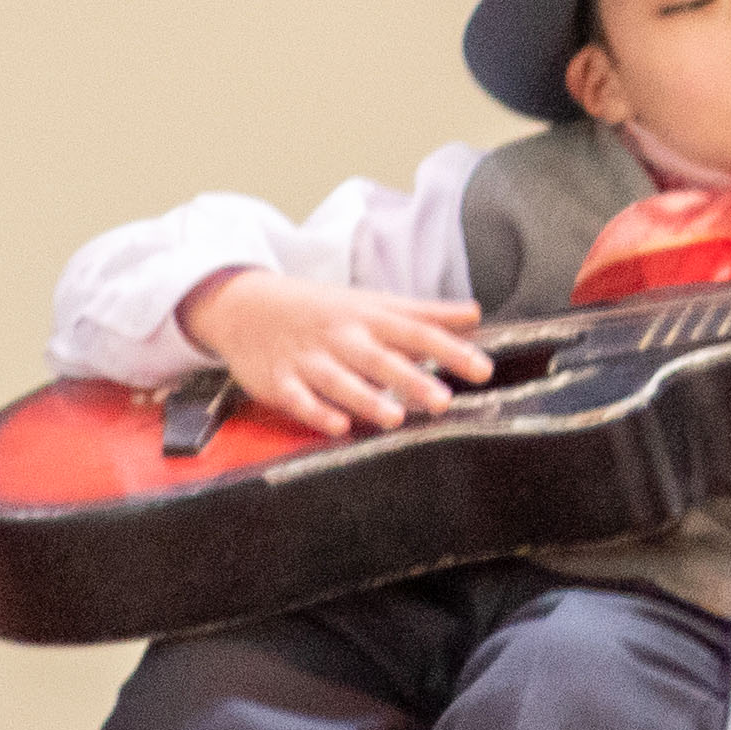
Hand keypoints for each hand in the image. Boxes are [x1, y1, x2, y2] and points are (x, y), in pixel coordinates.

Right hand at [175, 268, 492, 435]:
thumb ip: (425, 314)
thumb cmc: (324, 309)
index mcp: (371, 319)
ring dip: (367, 399)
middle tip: (444, 400)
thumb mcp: (374, 303)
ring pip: (341, 381)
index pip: (418, 333)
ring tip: (395, 417)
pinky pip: (299, 399)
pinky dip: (316, 412)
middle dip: (412, 380)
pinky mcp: (280, 381)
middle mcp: (343, 339)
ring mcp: (310, 360)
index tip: (482, 370)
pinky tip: (337, 426)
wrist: (248, 304)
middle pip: (381, 360)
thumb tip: (475, 314)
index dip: (451, 351)